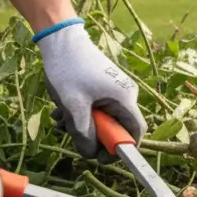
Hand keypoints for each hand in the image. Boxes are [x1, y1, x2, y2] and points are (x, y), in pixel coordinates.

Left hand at [35, 19, 147, 159]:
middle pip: (117, 127)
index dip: (120, 149)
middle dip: (93, 135)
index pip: (135, 133)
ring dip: (83, 125)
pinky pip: (98, 108)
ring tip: (61, 120)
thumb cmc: (68, 70)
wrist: (61, 40)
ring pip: (104, 118)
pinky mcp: (105, 86)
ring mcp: (116, 89)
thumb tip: (90, 154)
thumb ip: (83, 134)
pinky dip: (81, 113)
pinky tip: (63, 110)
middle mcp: (126, 94)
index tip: (99, 157)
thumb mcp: (73, 106)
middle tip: (71, 134)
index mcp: (124, 98)